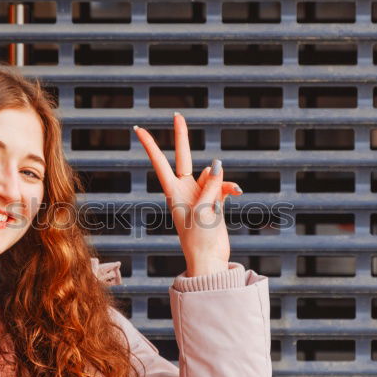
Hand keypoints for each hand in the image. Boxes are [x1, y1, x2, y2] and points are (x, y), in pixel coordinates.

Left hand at [133, 113, 240, 276]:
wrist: (209, 261)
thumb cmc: (199, 239)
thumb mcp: (203, 210)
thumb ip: (211, 185)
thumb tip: (217, 163)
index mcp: (173, 192)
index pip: (160, 163)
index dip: (151, 145)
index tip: (139, 129)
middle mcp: (184, 190)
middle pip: (183, 157)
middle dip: (182, 137)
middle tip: (177, 115)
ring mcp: (200, 195)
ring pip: (212, 174)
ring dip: (221, 180)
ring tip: (230, 191)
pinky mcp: (214, 202)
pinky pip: (222, 186)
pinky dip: (230, 186)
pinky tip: (238, 192)